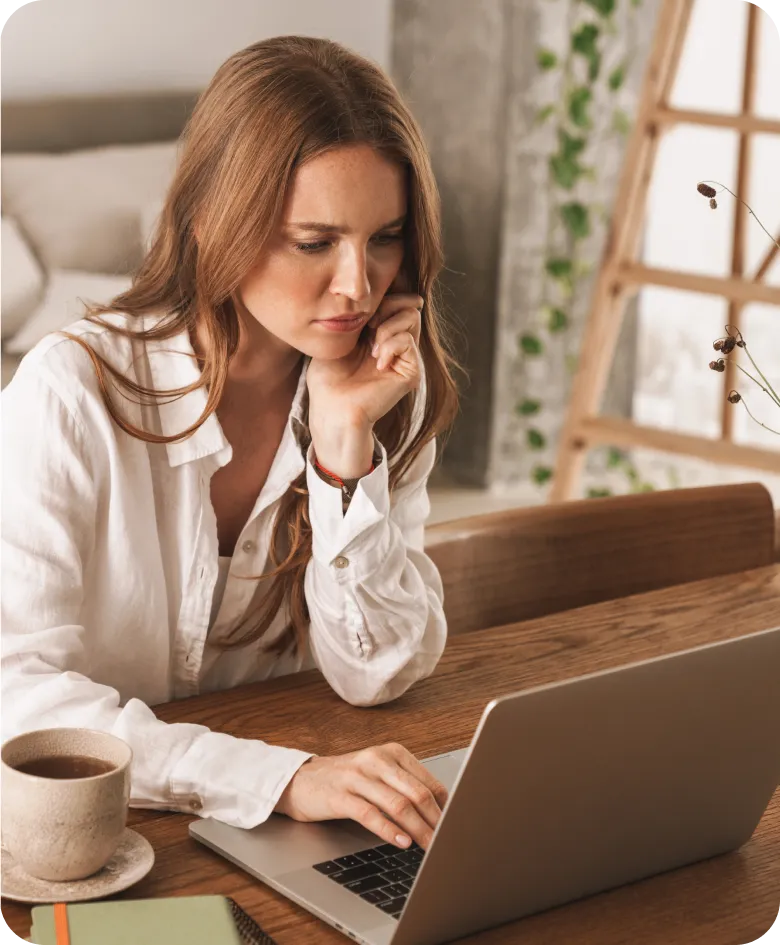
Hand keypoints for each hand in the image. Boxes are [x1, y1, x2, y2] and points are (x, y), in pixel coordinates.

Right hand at [273, 743, 448, 849]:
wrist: (300, 780)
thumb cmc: (345, 781)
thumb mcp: (378, 776)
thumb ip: (405, 788)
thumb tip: (441, 814)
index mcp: (392, 753)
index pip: (429, 782)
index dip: (446, 807)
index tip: (456, 826)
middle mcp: (376, 760)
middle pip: (417, 793)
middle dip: (437, 821)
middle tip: (449, 842)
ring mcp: (357, 777)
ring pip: (398, 805)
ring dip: (419, 830)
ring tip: (431, 847)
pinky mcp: (340, 796)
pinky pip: (370, 815)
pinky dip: (390, 831)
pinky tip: (402, 843)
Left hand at [306, 285, 423, 431]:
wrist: (331, 407)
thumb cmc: (328, 377)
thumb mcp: (340, 336)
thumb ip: (360, 315)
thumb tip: (375, 293)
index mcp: (381, 334)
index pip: (397, 301)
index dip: (383, 298)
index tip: (363, 312)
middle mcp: (397, 345)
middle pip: (409, 305)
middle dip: (388, 306)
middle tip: (369, 326)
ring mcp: (406, 359)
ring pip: (412, 317)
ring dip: (387, 326)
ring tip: (371, 347)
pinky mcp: (410, 373)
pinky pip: (408, 341)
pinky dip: (390, 345)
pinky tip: (376, 361)